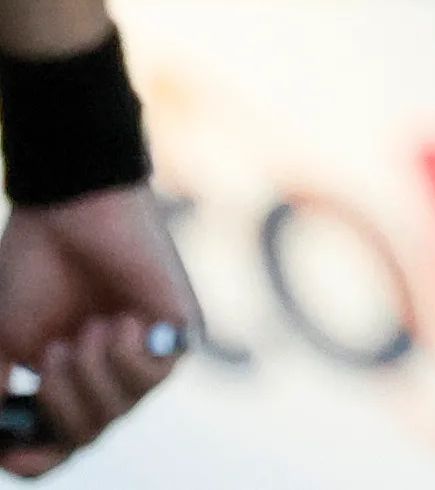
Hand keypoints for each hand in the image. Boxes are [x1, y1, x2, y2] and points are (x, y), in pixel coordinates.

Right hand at [0, 187, 194, 475]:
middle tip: (51, 352)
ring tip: (82, 330)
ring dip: (87, 376)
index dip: (36, 460)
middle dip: (59, 402)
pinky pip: (153, 375)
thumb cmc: (33, 270)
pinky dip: (124, 356)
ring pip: (117, 410)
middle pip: (86, 434)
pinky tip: (118, 320)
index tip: (14, 453)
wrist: (69, 214)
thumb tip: (4, 439)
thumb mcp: (2, 344)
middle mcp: (108, 375)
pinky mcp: (177, 329)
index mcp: (66, 381)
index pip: (58, 446)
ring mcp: (144, 354)